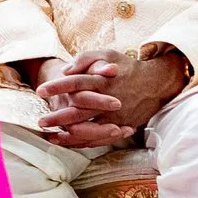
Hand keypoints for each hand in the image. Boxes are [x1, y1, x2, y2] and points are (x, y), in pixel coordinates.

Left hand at [36, 47, 188, 144]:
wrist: (157, 83)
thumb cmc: (127, 68)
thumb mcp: (108, 55)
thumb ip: (85, 59)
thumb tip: (65, 70)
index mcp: (103, 81)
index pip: (76, 83)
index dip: (57, 87)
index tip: (40, 90)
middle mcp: (108, 100)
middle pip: (79, 111)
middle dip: (58, 117)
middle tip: (40, 121)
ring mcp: (116, 116)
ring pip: (89, 129)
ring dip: (68, 135)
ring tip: (50, 136)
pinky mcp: (122, 126)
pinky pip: (101, 138)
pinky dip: (84, 141)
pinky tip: (69, 142)